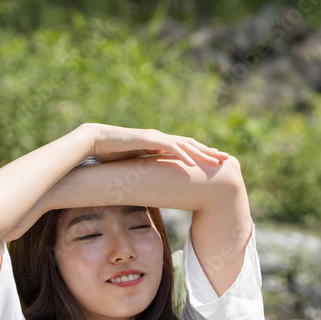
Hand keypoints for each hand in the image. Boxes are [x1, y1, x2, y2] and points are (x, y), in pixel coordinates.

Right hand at [83, 123, 228, 166]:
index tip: (215, 160)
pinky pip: (168, 148)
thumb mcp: (134, 165)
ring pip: (184, 145)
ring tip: (216, 161)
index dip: (201, 154)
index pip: (185, 148)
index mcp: (159, 143)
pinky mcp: (147, 140)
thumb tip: (151, 182)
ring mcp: (154, 137)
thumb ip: (145, 169)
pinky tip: (193, 165)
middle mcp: (160, 138)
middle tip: (226, 159)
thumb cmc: (111, 154)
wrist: (94, 141)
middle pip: (190, 145)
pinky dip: (182, 156)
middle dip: (209, 152)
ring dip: (202, 154)